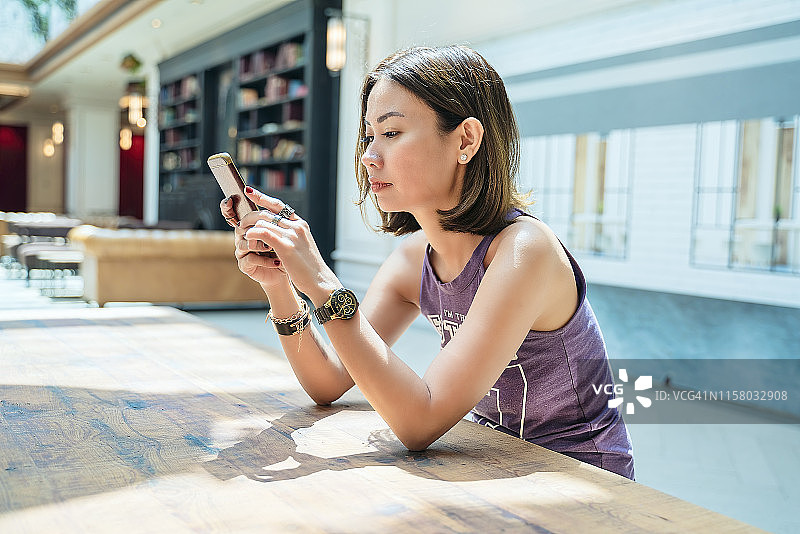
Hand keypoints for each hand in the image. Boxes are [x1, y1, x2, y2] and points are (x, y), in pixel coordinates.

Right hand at [219, 194, 287, 288]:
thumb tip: (270, 198)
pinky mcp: (245, 265)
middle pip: (240, 226)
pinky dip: (265, 260)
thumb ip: (275, 215)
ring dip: (260, 245)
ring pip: (244, 243)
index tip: (230, 199)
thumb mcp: (282, 230)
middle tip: (267, 229)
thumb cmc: (285, 248)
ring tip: (273, 248)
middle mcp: (243, 237)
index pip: (232, 212)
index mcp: (249, 225)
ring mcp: (242, 251)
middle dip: (253, 227)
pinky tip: (276, 262)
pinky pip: (250, 259)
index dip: (226, 206)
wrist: (288, 271)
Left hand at [239, 187, 337, 301]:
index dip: (262, 197)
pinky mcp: (286, 246)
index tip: (249, 191)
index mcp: (301, 225)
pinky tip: (248, 237)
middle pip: (268, 213)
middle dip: (250, 216)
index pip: (279, 205)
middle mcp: (297, 226)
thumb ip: (290, 236)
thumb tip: (275, 231)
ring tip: (243, 233)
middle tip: (241, 223)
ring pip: (263, 222)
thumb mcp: (301, 246)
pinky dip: (253, 233)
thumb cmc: (309, 267)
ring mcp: (292, 235)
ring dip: (249, 226)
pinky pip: (264, 232)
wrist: (319, 280)